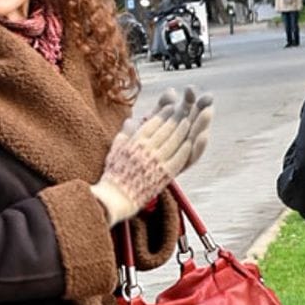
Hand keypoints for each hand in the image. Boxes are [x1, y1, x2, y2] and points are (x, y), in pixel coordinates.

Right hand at [90, 87, 213, 223]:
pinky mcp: (165, 174)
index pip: (154, 122)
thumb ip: (125, 134)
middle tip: (184, 110)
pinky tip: (190, 142)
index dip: (164, 113)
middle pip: (167, 129)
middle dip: (177, 118)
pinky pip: (179, 158)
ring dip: (183, 130)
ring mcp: (158, 161)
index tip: (171, 107)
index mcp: (136, 142)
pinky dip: (185, 148)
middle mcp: (148, 149)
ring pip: (175, 140)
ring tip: (189, 122)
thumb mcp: (115, 150)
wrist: (116, 197)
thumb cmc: (114, 174)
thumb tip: (131, 120)